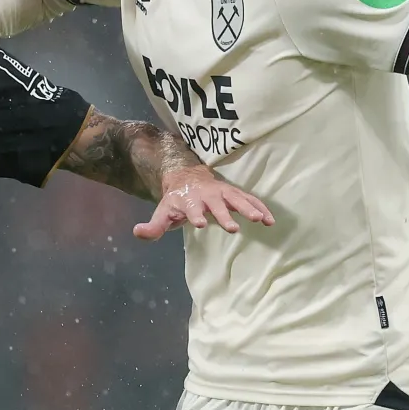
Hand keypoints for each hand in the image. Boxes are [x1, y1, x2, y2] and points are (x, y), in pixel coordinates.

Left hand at [132, 167, 273, 240]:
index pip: (192, 208)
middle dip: (224, 215)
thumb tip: (137, 232)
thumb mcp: (163, 212)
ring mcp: (223, 193)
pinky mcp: (235, 194)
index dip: (195, 215)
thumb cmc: (177, 200)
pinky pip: (250, 200)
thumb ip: (153, 227)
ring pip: (237, 199)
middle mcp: (208, 195)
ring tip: (261, 221)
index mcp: (190, 200)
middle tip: (233, 228)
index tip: (199, 223)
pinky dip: (260, 208)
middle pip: (217, 205)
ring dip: (249, 209)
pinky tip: (270, 220)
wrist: (188, 177)